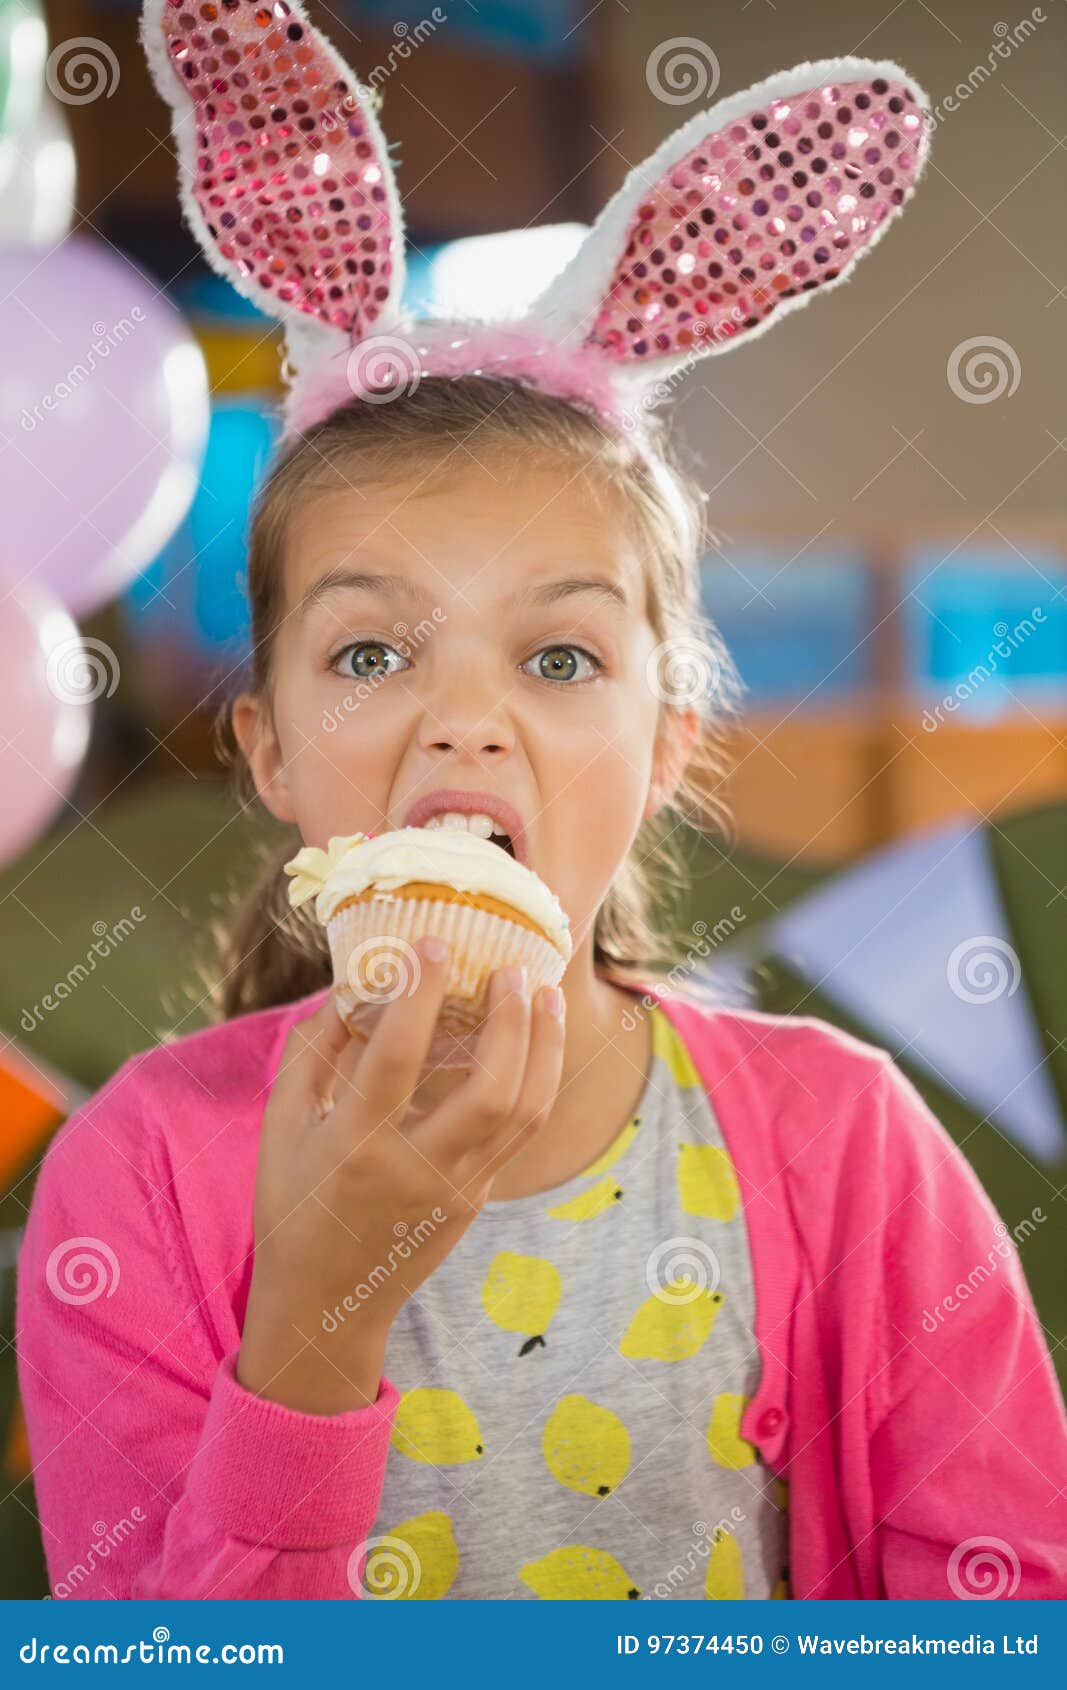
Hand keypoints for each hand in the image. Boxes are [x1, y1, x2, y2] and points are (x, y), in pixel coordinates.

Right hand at [237, 939, 565, 1413]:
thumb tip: (353, 983)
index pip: (396, 1059)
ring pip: (524, 1110)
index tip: (431, 942)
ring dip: (543, 1044)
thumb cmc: (292, 1203)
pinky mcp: (477, 1198)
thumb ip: (313, 1051)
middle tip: (511, 968)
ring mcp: (456, 1188)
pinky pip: (521, 1131)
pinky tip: (537, 1037)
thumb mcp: (282, 1126)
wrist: (324, 1304)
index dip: (417, 994)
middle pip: (491, 1089)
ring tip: (545, 991)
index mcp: (354, 1146)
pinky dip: (537, 1076)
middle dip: (511, 1021)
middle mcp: (414, 1169)